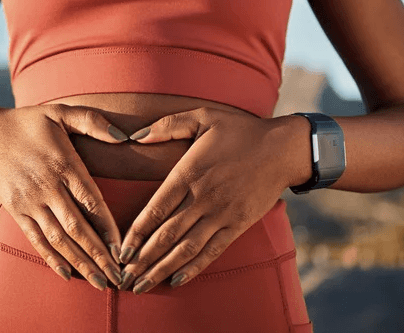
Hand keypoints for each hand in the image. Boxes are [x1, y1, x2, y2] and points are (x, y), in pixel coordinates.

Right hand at [0, 104, 129, 290]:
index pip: (91, 201)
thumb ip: (93, 121)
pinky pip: (36, 239)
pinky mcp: (16, 211)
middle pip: (77, 227)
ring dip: (80, 263)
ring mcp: (30, 202)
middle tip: (119, 278)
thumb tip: (123, 135)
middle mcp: (47, 187)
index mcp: (64, 164)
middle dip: (99, 255)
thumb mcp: (61, 112)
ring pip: (58, 238)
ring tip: (100, 283)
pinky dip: (52, 258)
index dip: (107, 227)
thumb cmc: (30, 122)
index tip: (124, 249)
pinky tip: (67, 275)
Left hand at [115, 107, 307, 293]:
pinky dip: (194, 268)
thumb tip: (135, 136)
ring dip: (162, 269)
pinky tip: (176, 281)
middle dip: (142, 259)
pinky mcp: (237, 224)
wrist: (283, 148)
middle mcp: (202, 198)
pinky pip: (212, 251)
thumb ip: (167, 126)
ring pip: (186, 248)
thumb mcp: (202, 117)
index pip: (156, 209)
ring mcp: (221, 214)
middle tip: (123, 277)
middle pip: (166, 235)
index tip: (120, 250)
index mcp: (189, 173)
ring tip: (142, 286)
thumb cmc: (240, 130)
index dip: (136, 233)